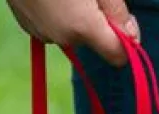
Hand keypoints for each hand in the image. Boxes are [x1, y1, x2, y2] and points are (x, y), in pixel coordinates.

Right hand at [6, 0, 139, 65]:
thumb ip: (117, 12)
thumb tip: (131, 38)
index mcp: (83, 28)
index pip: (118, 56)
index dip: (127, 42)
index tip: (124, 18)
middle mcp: (63, 37)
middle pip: (95, 41)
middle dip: (99, 22)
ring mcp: (41, 33)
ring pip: (74, 33)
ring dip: (78, 17)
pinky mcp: (27, 25)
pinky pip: (55, 26)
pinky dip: (59, 14)